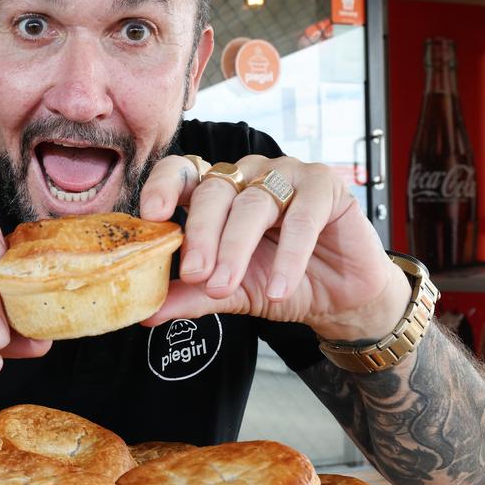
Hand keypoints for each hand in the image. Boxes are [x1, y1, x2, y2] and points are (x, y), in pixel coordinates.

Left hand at [139, 154, 410, 341]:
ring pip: (253, 203)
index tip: (153, 215)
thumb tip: (146, 313)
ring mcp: (285, 174)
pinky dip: (288, 256)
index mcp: (216, 190)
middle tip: (194, 273)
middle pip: (214, 190)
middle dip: (201, 234)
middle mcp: (246, 175)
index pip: (180, 172)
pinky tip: (278, 287)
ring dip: (236, 248)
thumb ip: (190, 296)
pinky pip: (302, 216)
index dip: (163, 186)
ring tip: (226, 287)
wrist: (339, 300)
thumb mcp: (229, 293)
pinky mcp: (325, 185)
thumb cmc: (280, 283)